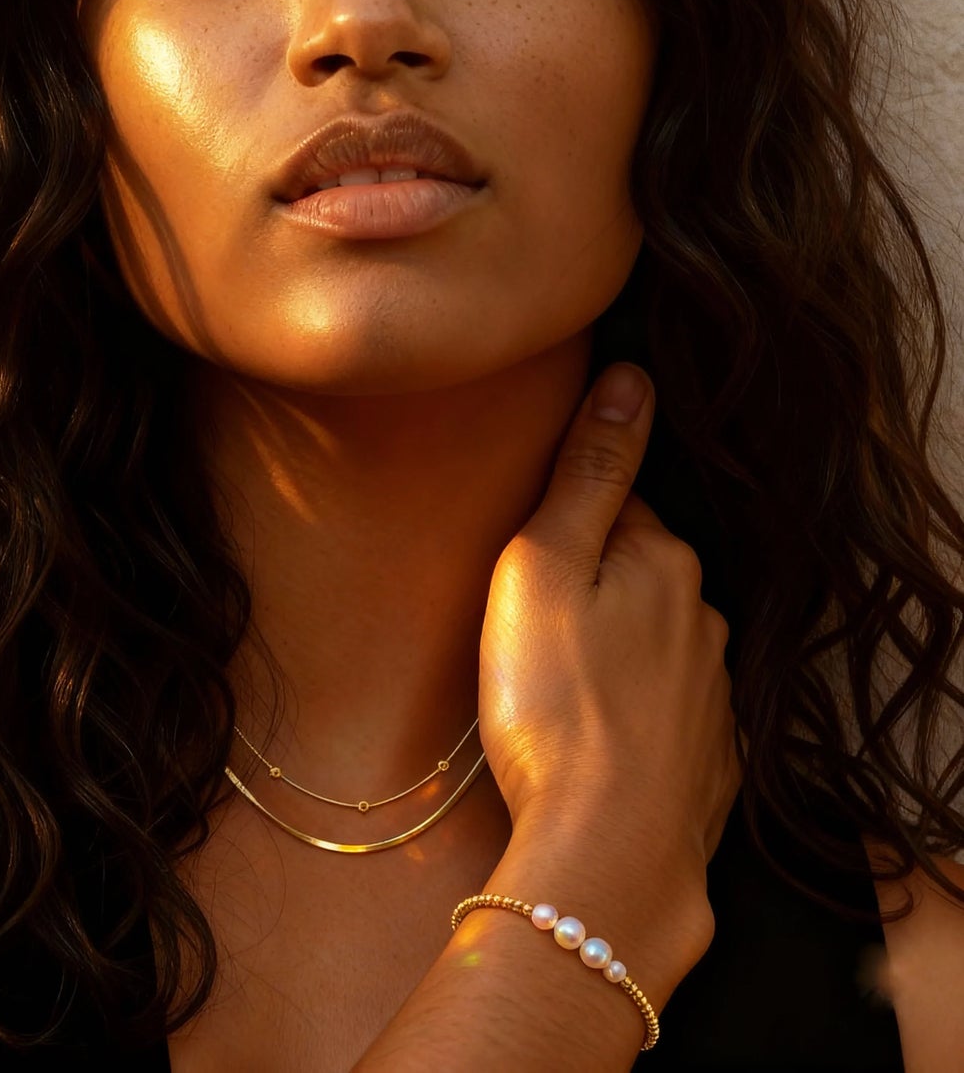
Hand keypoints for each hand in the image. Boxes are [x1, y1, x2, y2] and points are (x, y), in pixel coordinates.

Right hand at [477, 362, 740, 889]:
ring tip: (548, 685)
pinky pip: (662, 708)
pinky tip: (588, 736)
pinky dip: (628, 710)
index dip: (560, 524)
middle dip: (588, 584)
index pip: (613, 506)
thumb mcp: (545, 568)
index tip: (523, 554)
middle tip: (522, 622)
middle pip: (635, 572)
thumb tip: (630, 378)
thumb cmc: (554, 705)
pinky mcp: (707, 760)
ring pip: (650, 641)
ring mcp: (711, 694)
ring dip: (608, 648)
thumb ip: (588, 472)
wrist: (606, 853)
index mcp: (663, 562)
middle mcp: (702, 618)